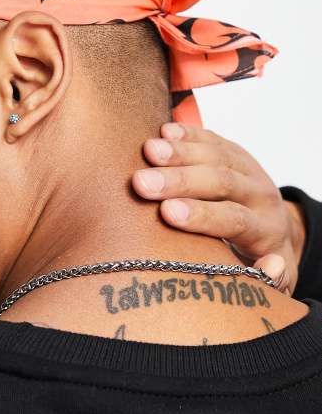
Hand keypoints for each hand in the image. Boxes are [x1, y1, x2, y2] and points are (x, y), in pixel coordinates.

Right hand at [131, 123, 305, 295]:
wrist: (271, 229)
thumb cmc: (257, 260)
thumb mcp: (271, 281)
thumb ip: (271, 279)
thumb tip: (271, 266)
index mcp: (265, 229)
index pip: (235, 219)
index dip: (202, 215)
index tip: (167, 213)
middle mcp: (260, 195)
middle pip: (222, 182)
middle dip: (180, 181)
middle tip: (143, 183)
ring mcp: (248, 169)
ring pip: (217, 155)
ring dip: (180, 152)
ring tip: (148, 151)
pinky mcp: (235, 153)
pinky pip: (213, 138)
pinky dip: (188, 134)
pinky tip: (164, 132)